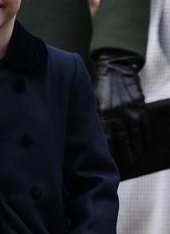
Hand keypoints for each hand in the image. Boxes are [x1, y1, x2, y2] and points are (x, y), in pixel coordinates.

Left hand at [95, 49, 150, 165]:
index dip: (108, 152)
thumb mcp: (91, 102)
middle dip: (126, 154)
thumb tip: (86, 135)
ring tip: (137, 157)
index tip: (108, 162)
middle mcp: (117, 115)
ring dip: (137, 147)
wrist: (115, 68)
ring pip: (136, 134)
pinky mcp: (141, 106)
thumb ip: (92, 118)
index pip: (106, 139)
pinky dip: (147, 135)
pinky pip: (146, 124)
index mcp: (103, 115)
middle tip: (128, 165)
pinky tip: (146, 143)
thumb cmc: (99, 88)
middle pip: (123, 140)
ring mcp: (131, 111)